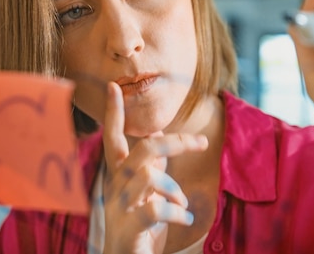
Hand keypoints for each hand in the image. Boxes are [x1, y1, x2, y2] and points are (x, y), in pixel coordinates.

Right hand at [101, 82, 207, 253]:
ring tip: (182, 203)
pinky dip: (177, 212)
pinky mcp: (129, 228)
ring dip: (174, 188)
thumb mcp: (145, 192)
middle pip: (145, 148)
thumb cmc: (138, 227)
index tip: (113, 86)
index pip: (112, 137)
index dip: (113, 112)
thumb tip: (157, 133)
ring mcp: (119, 207)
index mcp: (118, 175)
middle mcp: (114, 186)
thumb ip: (149, 165)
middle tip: (201, 141)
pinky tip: (184, 218)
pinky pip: (156, 207)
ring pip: (149, 175)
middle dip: (176, 141)